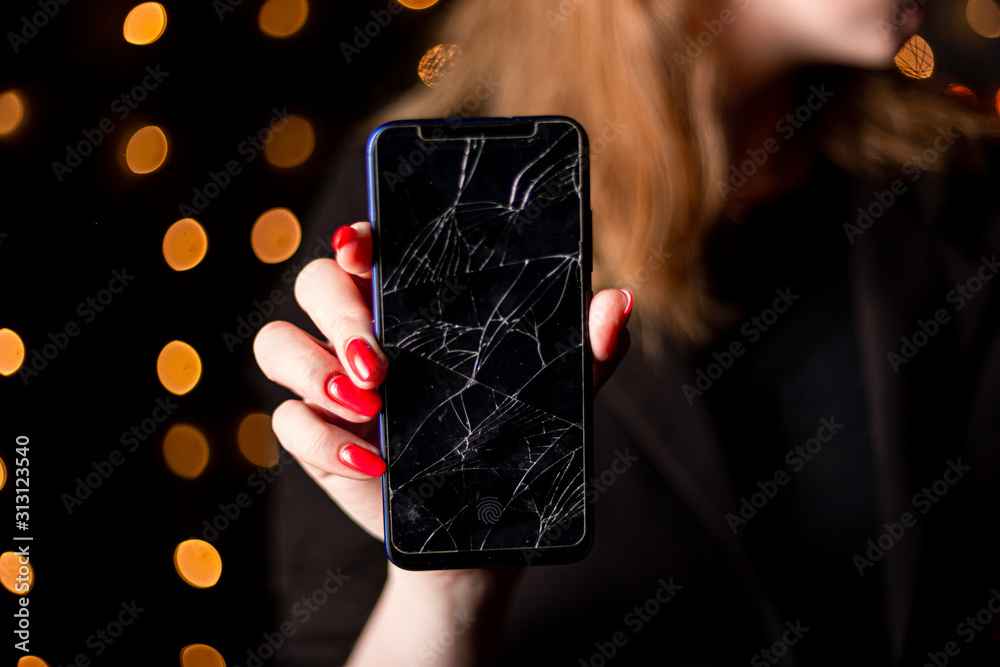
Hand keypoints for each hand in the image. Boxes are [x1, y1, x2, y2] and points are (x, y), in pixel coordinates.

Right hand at [253, 221, 632, 542]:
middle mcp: (361, 334)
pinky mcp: (316, 438)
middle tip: (380, 356)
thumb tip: (617, 302)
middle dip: (338, 312)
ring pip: (277, 343)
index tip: (361, 247)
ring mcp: (331, 385)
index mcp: (411, 306)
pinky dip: (321, 440)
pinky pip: (286, 423)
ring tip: (368, 401)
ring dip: (313, 368)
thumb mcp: (558, 396)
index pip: (368, 250)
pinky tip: (371, 462)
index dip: (357, 239)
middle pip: (314, 284)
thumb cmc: (514, 441)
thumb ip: (586, 350)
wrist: (481, 530)